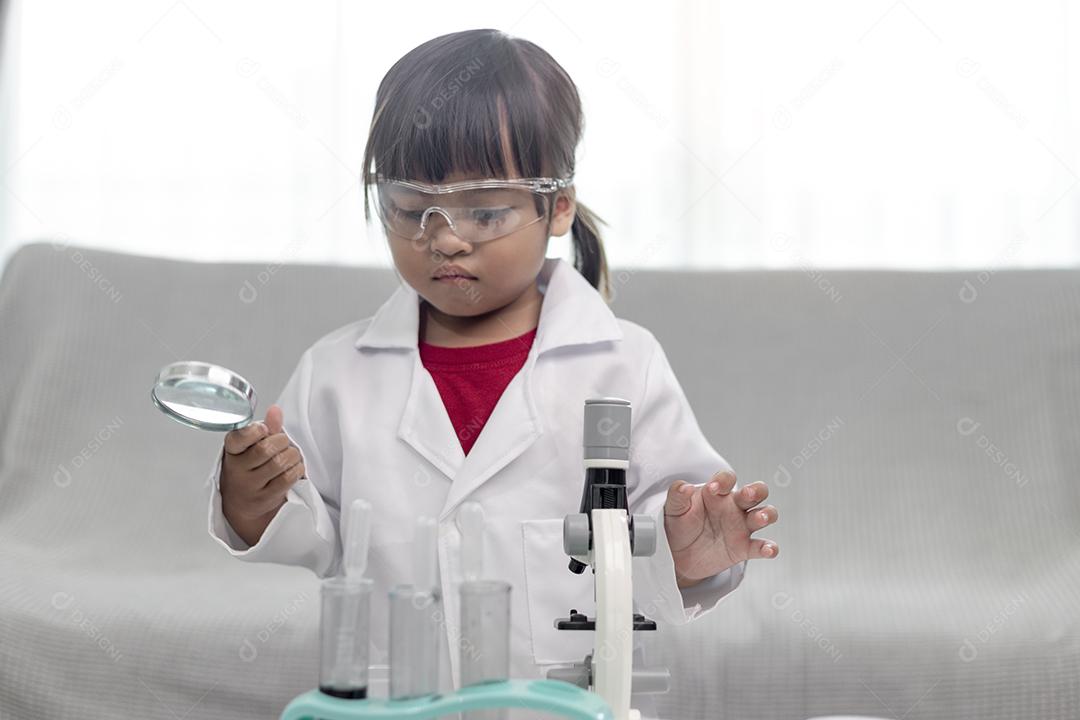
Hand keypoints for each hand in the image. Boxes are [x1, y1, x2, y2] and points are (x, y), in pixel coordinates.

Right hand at [220, 405, 304, 524]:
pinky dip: (297, 469)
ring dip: (292, 455)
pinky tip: (294, 468)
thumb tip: (275, 410)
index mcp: (232, 451)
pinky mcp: (265, 498)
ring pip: (279, 463)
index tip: (264, 429)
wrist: (241, 503)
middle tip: (283, 442)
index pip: (239, 438)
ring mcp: (250, 486)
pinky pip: (288, 479)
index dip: (255, 431)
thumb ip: (266, 428)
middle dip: (282, 441)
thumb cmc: (248, 468)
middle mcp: (237, 470)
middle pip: (266, 449)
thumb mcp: (250, 446)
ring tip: (290, 455)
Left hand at [663, 471, 778, 586]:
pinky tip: (769, 550)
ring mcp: (741, 526)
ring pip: (764, 514)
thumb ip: (677, 495)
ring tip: (760, 518)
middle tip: (747, 493)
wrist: (678, 555)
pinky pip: (760, 546)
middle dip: (756, 490)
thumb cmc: (679, 524)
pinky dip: (769, 548)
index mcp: (717, 493)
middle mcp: (733, 507)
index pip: (727, 478)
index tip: (713, 488)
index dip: (724, 479)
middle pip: (756, 491)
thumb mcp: (673, 508)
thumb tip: (685, 487)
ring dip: (767, 514)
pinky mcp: (743, 548)